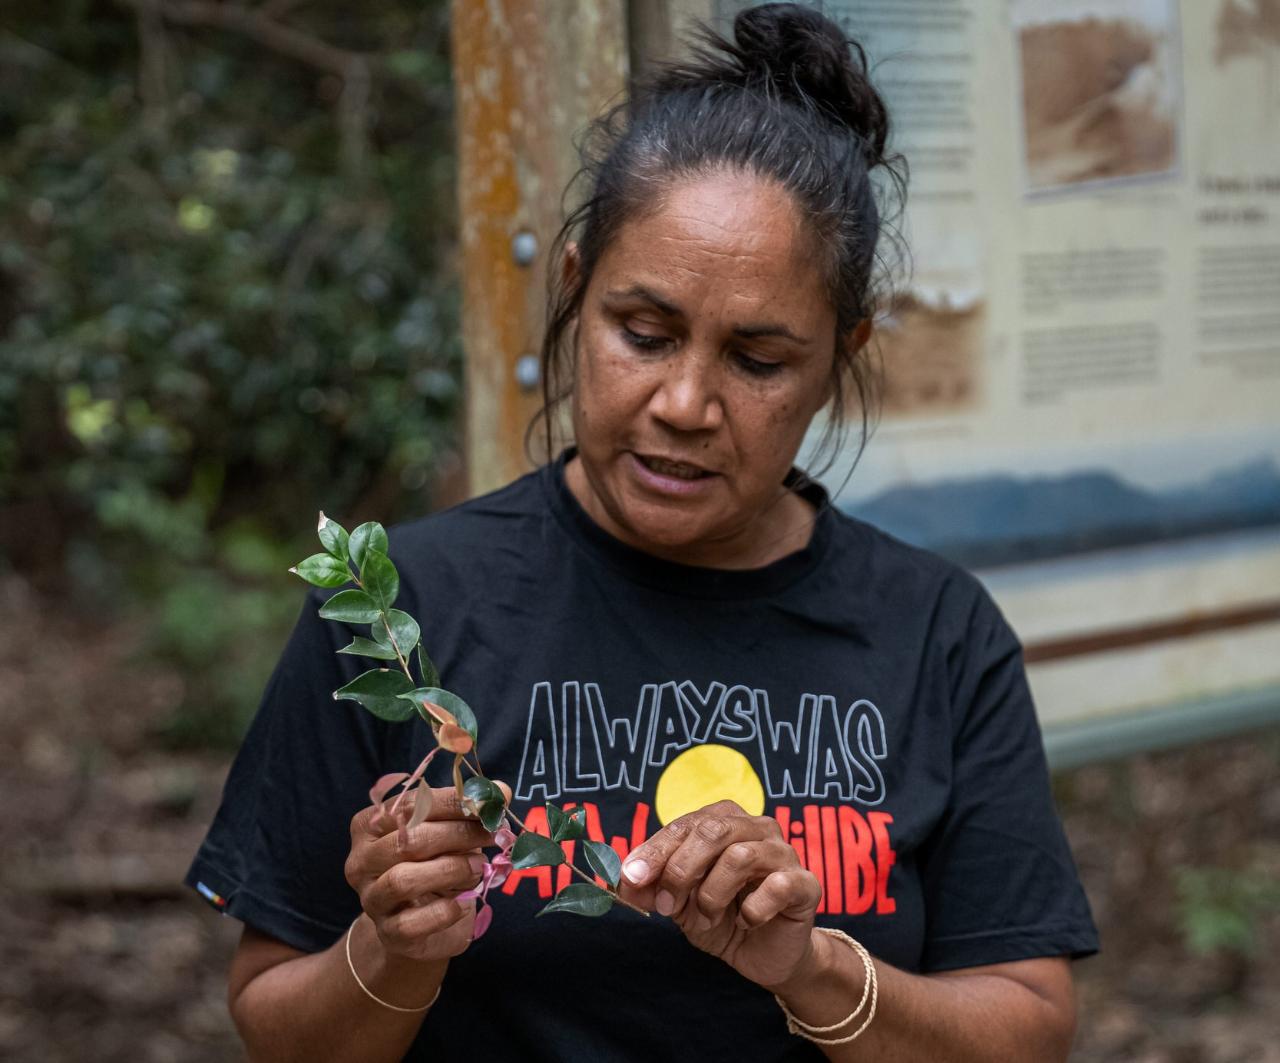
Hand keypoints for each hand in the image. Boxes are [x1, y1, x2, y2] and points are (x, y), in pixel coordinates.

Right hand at [344, 783, 496, 962]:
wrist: (421, 923)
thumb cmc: (434, 863)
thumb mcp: (448, 832)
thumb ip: (468, 811)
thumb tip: (499, 791)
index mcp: (369, 824)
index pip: (410, 804)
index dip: (453, 802)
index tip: (491, 802)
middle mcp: (362, 860)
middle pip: (408, 841)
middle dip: (459, 834)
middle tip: (493, 835)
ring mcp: (371, 898)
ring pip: (404, 879)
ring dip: (451, 870)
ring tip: (479, 867)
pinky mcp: (387, 933)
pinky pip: (412, 923)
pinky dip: (444, 911)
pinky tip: (461, 904)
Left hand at [616, 800, 821, 989]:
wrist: (765, 955)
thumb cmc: (722, 917)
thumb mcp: (679, 903)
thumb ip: (653, 887)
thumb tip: (626, 880)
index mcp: (724, 821)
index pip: (684, 825)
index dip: (655, 851)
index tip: (633, 878)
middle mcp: (756, 827)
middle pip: (712, 830)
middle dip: (681, 870)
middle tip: (668, 907)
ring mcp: (784, 852)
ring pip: (739, 856)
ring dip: (712, 894)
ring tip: (707, 918)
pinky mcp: (805, 884)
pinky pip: (776, 886)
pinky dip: (752, 909)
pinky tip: (745, 922)